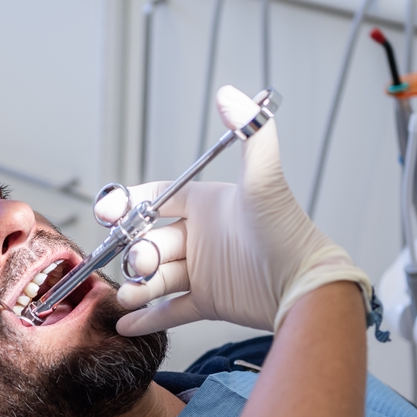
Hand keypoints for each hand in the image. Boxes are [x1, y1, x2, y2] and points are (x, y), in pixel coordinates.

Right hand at [113, 85, 371, 336]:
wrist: (308, 287)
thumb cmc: (289, 233)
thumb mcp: (265, 181)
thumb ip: (251, 133)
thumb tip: (228, 92)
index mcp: (208, 206)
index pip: (157, 199)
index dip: (130, 204)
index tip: (108, 212)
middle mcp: (202, 237)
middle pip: (152, 241)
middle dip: (138, 253)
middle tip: (142, 264)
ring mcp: (204, 271)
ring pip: (156, 278)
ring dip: (138, 288)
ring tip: (131, 297)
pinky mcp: (209, 302)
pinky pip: (170, 310)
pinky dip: (147, 318)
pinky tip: (126, 324)